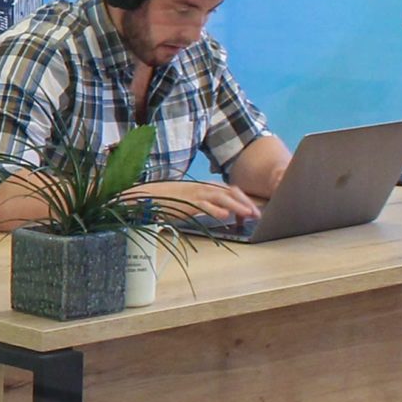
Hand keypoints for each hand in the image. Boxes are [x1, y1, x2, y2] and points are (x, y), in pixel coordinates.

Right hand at [125, 178, 259, 223]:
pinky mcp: (186, 202)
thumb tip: (224, 212)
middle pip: (229, 192)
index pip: (229, 190)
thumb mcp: (190, 201)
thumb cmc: (165, 200)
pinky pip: (203, 204)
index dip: (243, 199)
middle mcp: (201, 188)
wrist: (145, 196)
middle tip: (257, 214)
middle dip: (245, 202)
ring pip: (220, 196)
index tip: (253, 209)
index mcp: (203, 187)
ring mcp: (194, 194)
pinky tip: (225, 215)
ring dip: (236, 205)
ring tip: (248, 214)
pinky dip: (215, 209)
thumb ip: (207, 205)